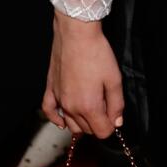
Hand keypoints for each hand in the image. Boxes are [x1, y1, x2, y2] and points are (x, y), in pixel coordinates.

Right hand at [44, 12, 124, 137]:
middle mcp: (71, 107)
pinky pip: (49, 111)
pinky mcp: (51, 89)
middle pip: (87, 130)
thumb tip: (117, 122)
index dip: (112, 125)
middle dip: (99, 123)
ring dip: (82, 122)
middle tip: (107, 106)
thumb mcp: (115, 79)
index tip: (115, 115)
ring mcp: (59, 99)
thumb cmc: (96, 53)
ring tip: (91, 109)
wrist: (76, 35)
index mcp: (88, 106)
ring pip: (70, 124)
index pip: (101, 132)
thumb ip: (117, 104)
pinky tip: (63, 120)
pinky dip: (56, 119)